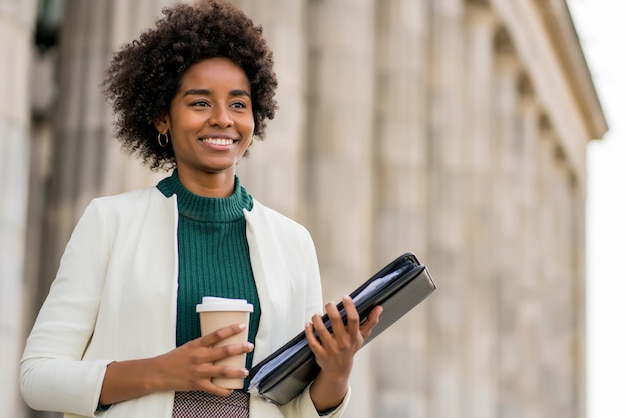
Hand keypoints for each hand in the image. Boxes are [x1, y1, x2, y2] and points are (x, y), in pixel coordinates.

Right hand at [155, 322, 253, 395]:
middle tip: (250, 346)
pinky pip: (214, 389)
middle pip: (224, 352)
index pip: (217, 334)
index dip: (231, 329)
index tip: (242, 326)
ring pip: (222, 371)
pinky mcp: (197, 384)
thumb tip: (222, 341)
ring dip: (236, 371)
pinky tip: (232, 389)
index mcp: (197, 345)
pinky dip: (224, 390)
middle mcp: (199, 357)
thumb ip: (205, 345)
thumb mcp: (190, 346)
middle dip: (240, 348)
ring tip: (245, 371)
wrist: (159, 372)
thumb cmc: (175, 358)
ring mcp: (199, 371)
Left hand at [305, 295, 381, 410]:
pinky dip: (309, 330)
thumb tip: (379, 308)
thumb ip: (370, 322)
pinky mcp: (320, 354)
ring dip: (317, 319)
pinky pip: (312, 340)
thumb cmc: (350, 349)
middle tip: (329, 304)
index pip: (354, 319)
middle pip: (336, 321)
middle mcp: (343, 343)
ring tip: (317, 315)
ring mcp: (331, 349)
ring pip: (321, 329)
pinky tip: (309, 324)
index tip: (345, 298)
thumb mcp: (362, 337)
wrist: (339, 371)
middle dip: (331, 308)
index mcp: (354, 337)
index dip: (349, 306)